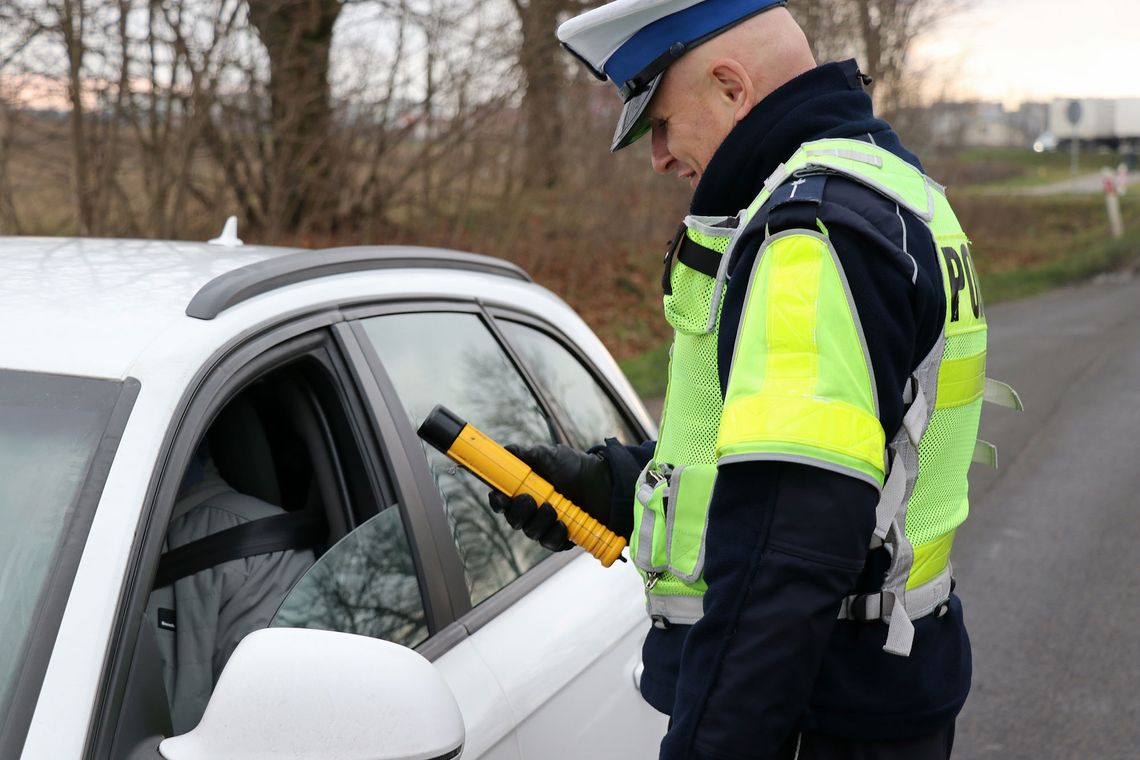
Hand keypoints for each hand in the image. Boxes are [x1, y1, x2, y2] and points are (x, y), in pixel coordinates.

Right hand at [487, 443, 612, 551]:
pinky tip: (564, 525)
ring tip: (553, 509)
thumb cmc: (577, 467)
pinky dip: (555, 535)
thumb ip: (528, 455)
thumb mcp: (551, 456)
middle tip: (530, 501)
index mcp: (525, 489)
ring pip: (530, 532)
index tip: (501, 496)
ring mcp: (546, 524)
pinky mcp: (561, 537)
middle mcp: (532, 509)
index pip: (502, 500)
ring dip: (539, 522)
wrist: (607, 484)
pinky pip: (550, 543)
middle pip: (513, 519)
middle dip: (518, 512)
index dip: (497, 500)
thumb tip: (506, 451)